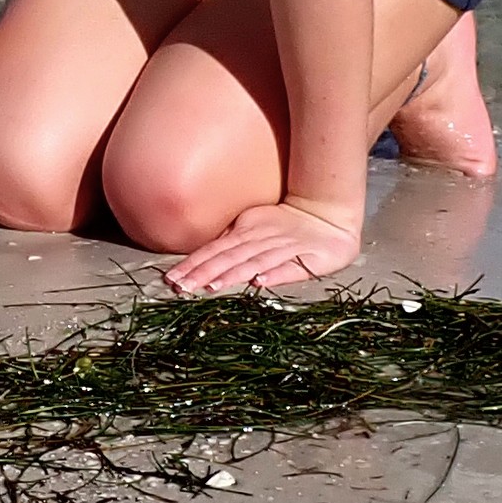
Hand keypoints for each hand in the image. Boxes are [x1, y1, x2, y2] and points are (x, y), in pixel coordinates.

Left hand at [165, 200, 360, 293]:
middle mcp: (260, 239)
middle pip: (228, 257)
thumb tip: (203, 254)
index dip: (194, 263)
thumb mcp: (254, 227)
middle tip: (181, 286)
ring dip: (232, 275)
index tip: (173, 278)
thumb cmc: (287, 225)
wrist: (328, 216)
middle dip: (203, 272)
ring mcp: (283, 248)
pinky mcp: (307, 257)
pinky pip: (289, 267)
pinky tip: (259, 282)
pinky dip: (274, 274)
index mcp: (246, 232)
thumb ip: (231, 241)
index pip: (214, 249)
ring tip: (212, 287)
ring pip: (253, 262)